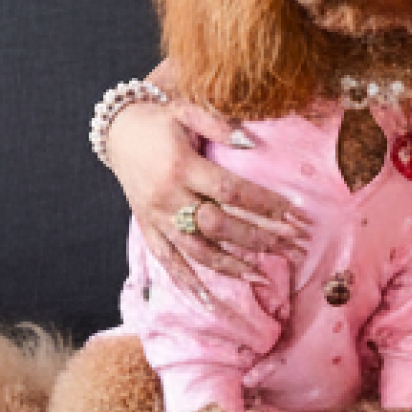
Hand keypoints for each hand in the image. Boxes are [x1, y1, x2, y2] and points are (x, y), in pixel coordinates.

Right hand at [101, 66, 305, 303]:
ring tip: (263, 277)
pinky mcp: (148, 229)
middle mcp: (169, 197)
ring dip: (231, 267)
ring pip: (196, 250)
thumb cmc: (159, 120)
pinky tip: (207, 301)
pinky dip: (187, 283)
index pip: (231, 192)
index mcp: (183, 167)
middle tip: (293, 249)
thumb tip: (252, 142)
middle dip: (259, 240)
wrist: (116, 132)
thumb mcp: (186, 110)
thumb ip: (218, 125)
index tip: (296, 215)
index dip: (265, 205)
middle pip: (219, 226)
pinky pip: (167, 261)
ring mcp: (157, 217)